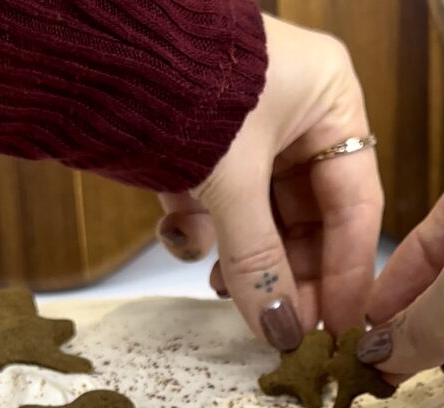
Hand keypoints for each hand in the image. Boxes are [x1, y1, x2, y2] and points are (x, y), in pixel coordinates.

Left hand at [156, 14, 382, 350]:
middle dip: (288, 273)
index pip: (355, 205)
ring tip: (224, 287)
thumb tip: (278, 328)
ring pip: (260, 219)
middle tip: (280, 325)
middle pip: (308, 219)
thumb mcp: (231, 180)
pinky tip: (179, 234)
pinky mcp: (202, 148)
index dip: (348, 272)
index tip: (339, 326)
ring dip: (242, 258)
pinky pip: (216, 206)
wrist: (88, 43)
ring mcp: (248, 131)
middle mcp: (296, 114)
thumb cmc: (179, 80)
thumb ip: (257, 260)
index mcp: (330, 100)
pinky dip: (200, 230)